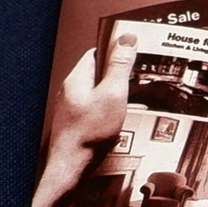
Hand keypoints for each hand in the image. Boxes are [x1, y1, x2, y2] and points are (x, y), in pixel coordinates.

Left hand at [22, 37, 134, 206]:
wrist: (72, 167)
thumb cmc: (89, 133)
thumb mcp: (113, 94)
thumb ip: (120, 66)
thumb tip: (127, 39)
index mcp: (77, 78)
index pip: (96, 53)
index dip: (115, 51)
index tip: (133, 53)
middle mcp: (70, 91)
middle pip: (96, 73)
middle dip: (117, 74)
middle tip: (137, 78)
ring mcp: (71, 108)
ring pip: (95, 92)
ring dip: (113, 94)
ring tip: (130, 102)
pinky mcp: (75, 124)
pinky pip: (94, 109)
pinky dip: (107, 110)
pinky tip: (117, 122)